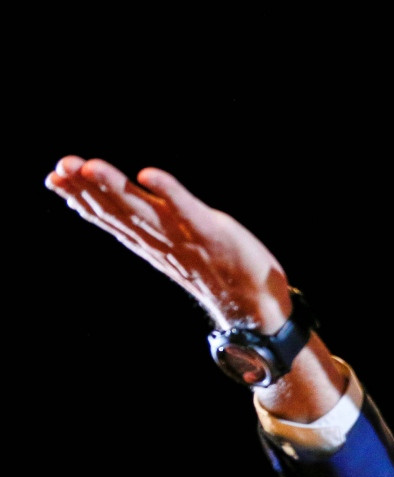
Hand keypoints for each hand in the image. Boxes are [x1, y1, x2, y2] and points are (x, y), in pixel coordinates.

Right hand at [45, 155, 291, 332]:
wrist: (258, 310)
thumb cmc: (220, 275)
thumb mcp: (179, 252)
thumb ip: (153, 233)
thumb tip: (126, 217)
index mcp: (153, 245)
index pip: (111, 219)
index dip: (81, 199)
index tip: (53, 177)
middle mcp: (164, 243)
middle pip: (120, 213)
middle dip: (88, 190)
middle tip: (58, 167)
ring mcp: (187, 239)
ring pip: (144, 211)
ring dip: (116, 188)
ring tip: (89, 166)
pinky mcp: (215, 234)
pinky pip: (188, 211)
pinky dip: (169, 192)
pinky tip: (148, 175)